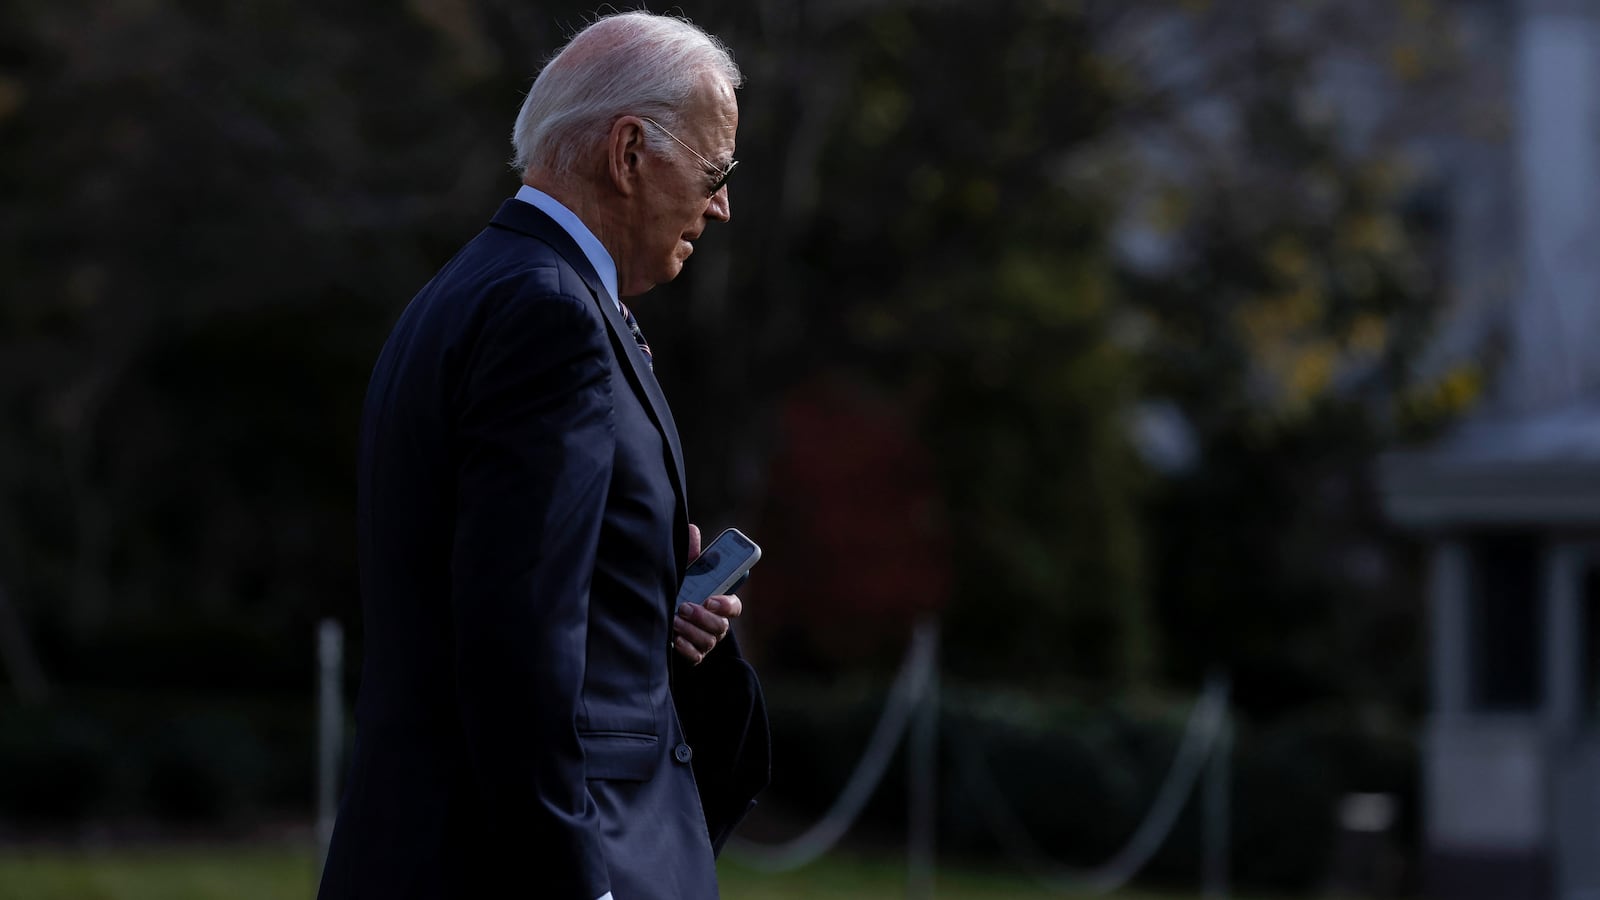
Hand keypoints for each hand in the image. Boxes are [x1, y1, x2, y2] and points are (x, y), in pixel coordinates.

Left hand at [672, 524, 742, 664]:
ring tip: (675, 620)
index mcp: (719, 603)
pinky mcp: (694, 654)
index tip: (711, 600)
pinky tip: (675, 638)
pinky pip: (696, 656)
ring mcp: (706, 640)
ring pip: (708, 641)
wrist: (660, 616)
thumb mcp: (685, 573)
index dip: (726, 605)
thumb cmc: (680, 591)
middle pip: (721, 626)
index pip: (734, 607)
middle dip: (703, 618)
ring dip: (691, 630)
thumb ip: (691, 554)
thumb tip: (692, 529)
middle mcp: (716, 623)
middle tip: (685, 607)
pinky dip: (686, 648)